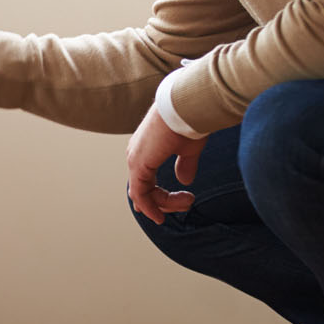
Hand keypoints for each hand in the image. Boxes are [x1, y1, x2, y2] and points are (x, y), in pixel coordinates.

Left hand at [126, 104, 204, 224]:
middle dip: (164, 202)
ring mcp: (135, 159)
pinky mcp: (138, 165)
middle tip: (187, 202)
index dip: (159, 196)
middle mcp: (136, 154)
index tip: (182, 201)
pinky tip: (160, 217)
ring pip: (142, 194)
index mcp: (146, 149)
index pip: (146, 179)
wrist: (186, 106)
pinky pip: (140, 194)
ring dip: (163, 204)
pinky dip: (149, 207)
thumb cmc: (189, 121)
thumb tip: (185, 180)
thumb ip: (185, 165)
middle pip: (142, 189)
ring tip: (187, 202)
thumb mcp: (188, 148)